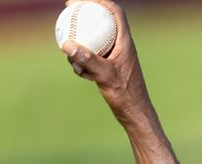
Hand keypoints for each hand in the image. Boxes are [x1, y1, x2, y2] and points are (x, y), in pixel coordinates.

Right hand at [60, 0, 151, 123]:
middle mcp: (121, 47)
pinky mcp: (110, 68)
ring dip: (82, 42)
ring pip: (96, 41)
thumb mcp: (105, 76)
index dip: (100, 1)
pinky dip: (84, 61)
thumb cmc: (126, 95)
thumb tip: (67, 44)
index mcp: (125, 43)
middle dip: (86, 16)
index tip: (81, 1)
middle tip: (69, 12)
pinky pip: (93, 57)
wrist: (135, 114)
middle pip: (104, 23)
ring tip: (69, 49)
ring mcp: (115, 57)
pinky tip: (79, 72)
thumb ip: (87, 60)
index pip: (115, 12)